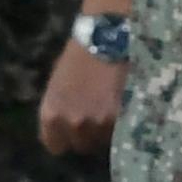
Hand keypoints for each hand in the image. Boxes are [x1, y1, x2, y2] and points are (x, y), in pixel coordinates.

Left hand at [37, 41, 123, 156]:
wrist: (108, 36)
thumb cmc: (79, 55)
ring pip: (106, 139)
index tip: (76, 130)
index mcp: (51, 115)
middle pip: (83, 145)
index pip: (56, 146)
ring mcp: (100, 121)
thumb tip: (68, 127)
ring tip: (117, 109)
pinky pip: (125, 129)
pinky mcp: (124, 115)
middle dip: (90, 134)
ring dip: (111, 128)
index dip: (67, 138)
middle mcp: (72, 123)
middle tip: (100, 118)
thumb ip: (62, 109)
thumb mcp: (59, 85)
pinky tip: (129, 107)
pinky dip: (128, 120)